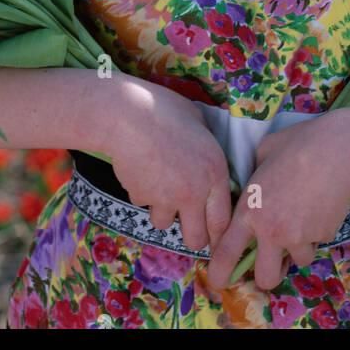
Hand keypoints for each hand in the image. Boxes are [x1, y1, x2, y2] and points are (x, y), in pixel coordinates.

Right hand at [106, 78, 234, 253]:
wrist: (127, 115)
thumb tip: (208, 161)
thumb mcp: (199, 124)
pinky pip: (144, 203)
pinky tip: (141, 167)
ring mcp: (166, 199)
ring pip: (165, 223)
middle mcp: (194, 193)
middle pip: (196, 239)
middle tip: (187, 222)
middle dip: (192, 235)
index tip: (214, 238)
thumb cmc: (166, 110)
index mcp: (215, 173)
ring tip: (159, 181)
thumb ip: (208, 148)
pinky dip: (142, 192)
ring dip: (163, 210)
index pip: (222, 222)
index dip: (218, 235)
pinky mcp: (142, 198)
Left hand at [204, 112, 349, 292]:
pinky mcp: (323, 235)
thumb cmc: (298, 145)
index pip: (227, 252)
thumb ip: (254, 176)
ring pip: (298, 260)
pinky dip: (319, 232)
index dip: (219, 272)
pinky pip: (318, 242)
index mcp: (250, 210)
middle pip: (265, 277)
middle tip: (272, 265)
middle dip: (267, 276)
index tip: (219, 281)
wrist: (337, 150)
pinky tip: (322, 206)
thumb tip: (253, 183)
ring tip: (305, 219)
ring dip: (300, 248)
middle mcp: (272, 230)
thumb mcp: (264, 153)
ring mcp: (299, 236)